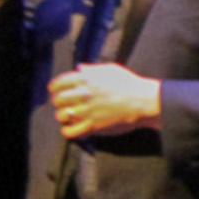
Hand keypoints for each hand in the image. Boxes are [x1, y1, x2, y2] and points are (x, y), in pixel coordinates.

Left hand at [47, 64, 162, 141]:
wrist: (144, 101)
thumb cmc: (130, 83)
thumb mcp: (111, 70)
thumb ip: (93, 69)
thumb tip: (79, 68)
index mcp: (86, 79)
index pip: (59, 83)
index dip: (55, 87)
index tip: (55, 90)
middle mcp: (83, 94)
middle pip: (57, 99)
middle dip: (58, 101)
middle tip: (63, 103)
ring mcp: (87, 111)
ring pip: (61, 115)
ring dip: (63, 115)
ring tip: (68, 115)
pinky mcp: (93, 125)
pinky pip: (70, 131)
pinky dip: (68, 130)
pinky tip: (71, 127)